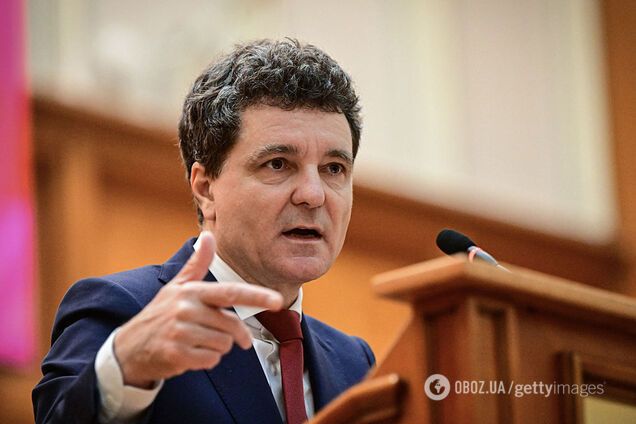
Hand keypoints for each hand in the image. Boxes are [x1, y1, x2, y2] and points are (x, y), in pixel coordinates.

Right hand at [113, 231, 282, 387]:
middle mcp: (186, 309)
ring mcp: (179, 332)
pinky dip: (206, 361)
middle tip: (222, 336)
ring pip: (223, 345)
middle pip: (232, 326)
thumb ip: (197, 263)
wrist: (128, 348)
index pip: (231, 293)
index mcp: (192, 291)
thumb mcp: (177, 287)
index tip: (277, 301)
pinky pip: (211, 360)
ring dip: (216, 348)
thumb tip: (207, 235)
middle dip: (233, 335)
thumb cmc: (159, 315)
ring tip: (197, 342)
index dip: (256, 296)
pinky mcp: (175, 354)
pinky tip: (190, 354)